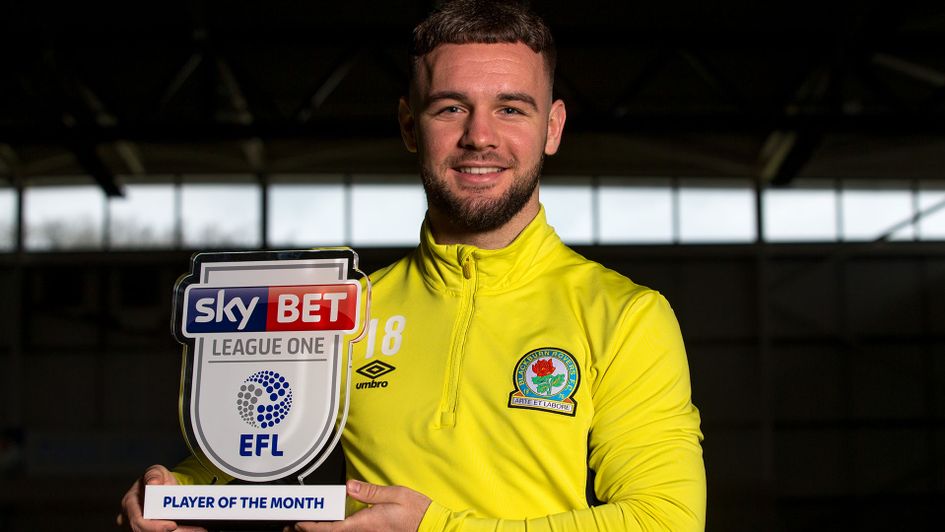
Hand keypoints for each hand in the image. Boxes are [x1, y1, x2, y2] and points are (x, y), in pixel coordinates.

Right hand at [117, 464, 206, 531]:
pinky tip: (195, 529)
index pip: (138, 520)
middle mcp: (133, 517)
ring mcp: (141, 525)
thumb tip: (154, 483)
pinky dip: (182, 531)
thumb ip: (154, 475)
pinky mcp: (152, 528)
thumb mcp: (156, 471)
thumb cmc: (157, 479)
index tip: (172, 525)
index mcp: (130, 503)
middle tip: (194, 529)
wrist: (162, 486)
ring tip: (199, 529)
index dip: (154, 527)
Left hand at [292, 479, 430, 531]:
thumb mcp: (395, 494)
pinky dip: (334, 530)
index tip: (298, 523)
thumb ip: (370, 492)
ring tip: (305, 526)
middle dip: (310, 531)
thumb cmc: (417, 512)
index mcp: (366, 523)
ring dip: (321, 531)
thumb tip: (349, 487)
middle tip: (293, 526)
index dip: (311, 527)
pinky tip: (331, 524)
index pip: (331, 528)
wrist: (431, 527)